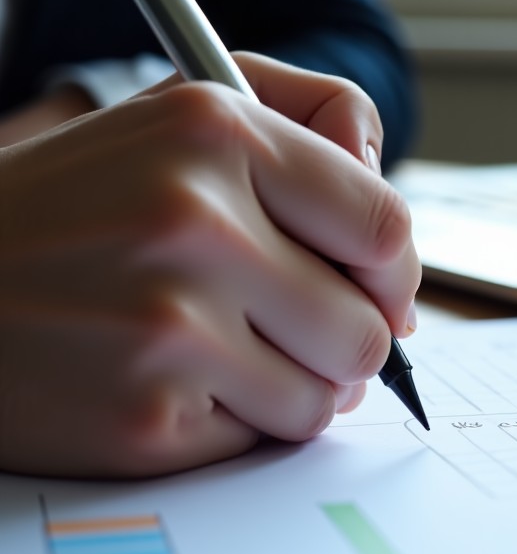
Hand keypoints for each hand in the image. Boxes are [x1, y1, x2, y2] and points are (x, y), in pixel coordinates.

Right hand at [0, 54, 419, 477]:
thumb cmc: (83, 201)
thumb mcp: (187, 116)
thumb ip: (313, 126)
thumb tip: (396, 240)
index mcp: (216, 131)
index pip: (385, 225)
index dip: (395, 272)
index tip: (378, 288)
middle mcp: (194, 220)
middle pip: (367, 328)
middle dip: (347, 339)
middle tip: (298, 327)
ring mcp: (166, 325)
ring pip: (327, 395)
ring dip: (299, 384)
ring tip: (231, 351)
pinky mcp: (143, 415)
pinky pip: (264, 438)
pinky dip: (240, 420)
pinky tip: (179, 381)